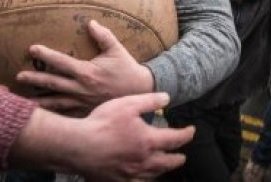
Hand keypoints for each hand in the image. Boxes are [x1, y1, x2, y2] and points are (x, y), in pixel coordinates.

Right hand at [10, 93, 193, 180]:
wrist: (78, 146)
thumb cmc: (102, 123)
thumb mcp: (128, 104)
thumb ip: (150, 101)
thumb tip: (167, 97)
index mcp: (149, 140)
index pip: (175, 139)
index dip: (187, 134)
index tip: (192, 130)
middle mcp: (144, 161)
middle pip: (168, 163)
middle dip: (178, 158)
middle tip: (182, 155)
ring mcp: (131, 173)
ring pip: (154, 175)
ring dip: (163, 169)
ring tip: (164, 165)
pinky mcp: (118, 180)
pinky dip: (145, 179)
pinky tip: (142, 176)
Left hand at [16, 20, 154, 113]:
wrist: (140, 93)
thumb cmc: (127, 69)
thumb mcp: (117, 49)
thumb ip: (103, 35)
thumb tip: (90, 22)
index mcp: (86, 72)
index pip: (61, 62)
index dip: (45, 55)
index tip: (32, 49)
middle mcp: (81, 88)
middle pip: (52, 83)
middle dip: (34, 79)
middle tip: (18, 76)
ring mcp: (82, 103)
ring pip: (55, 102)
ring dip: (39, 100)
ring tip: (22, 101)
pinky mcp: (86, 112)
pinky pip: (66, 114)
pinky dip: (53, 114)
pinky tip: (41, 116)